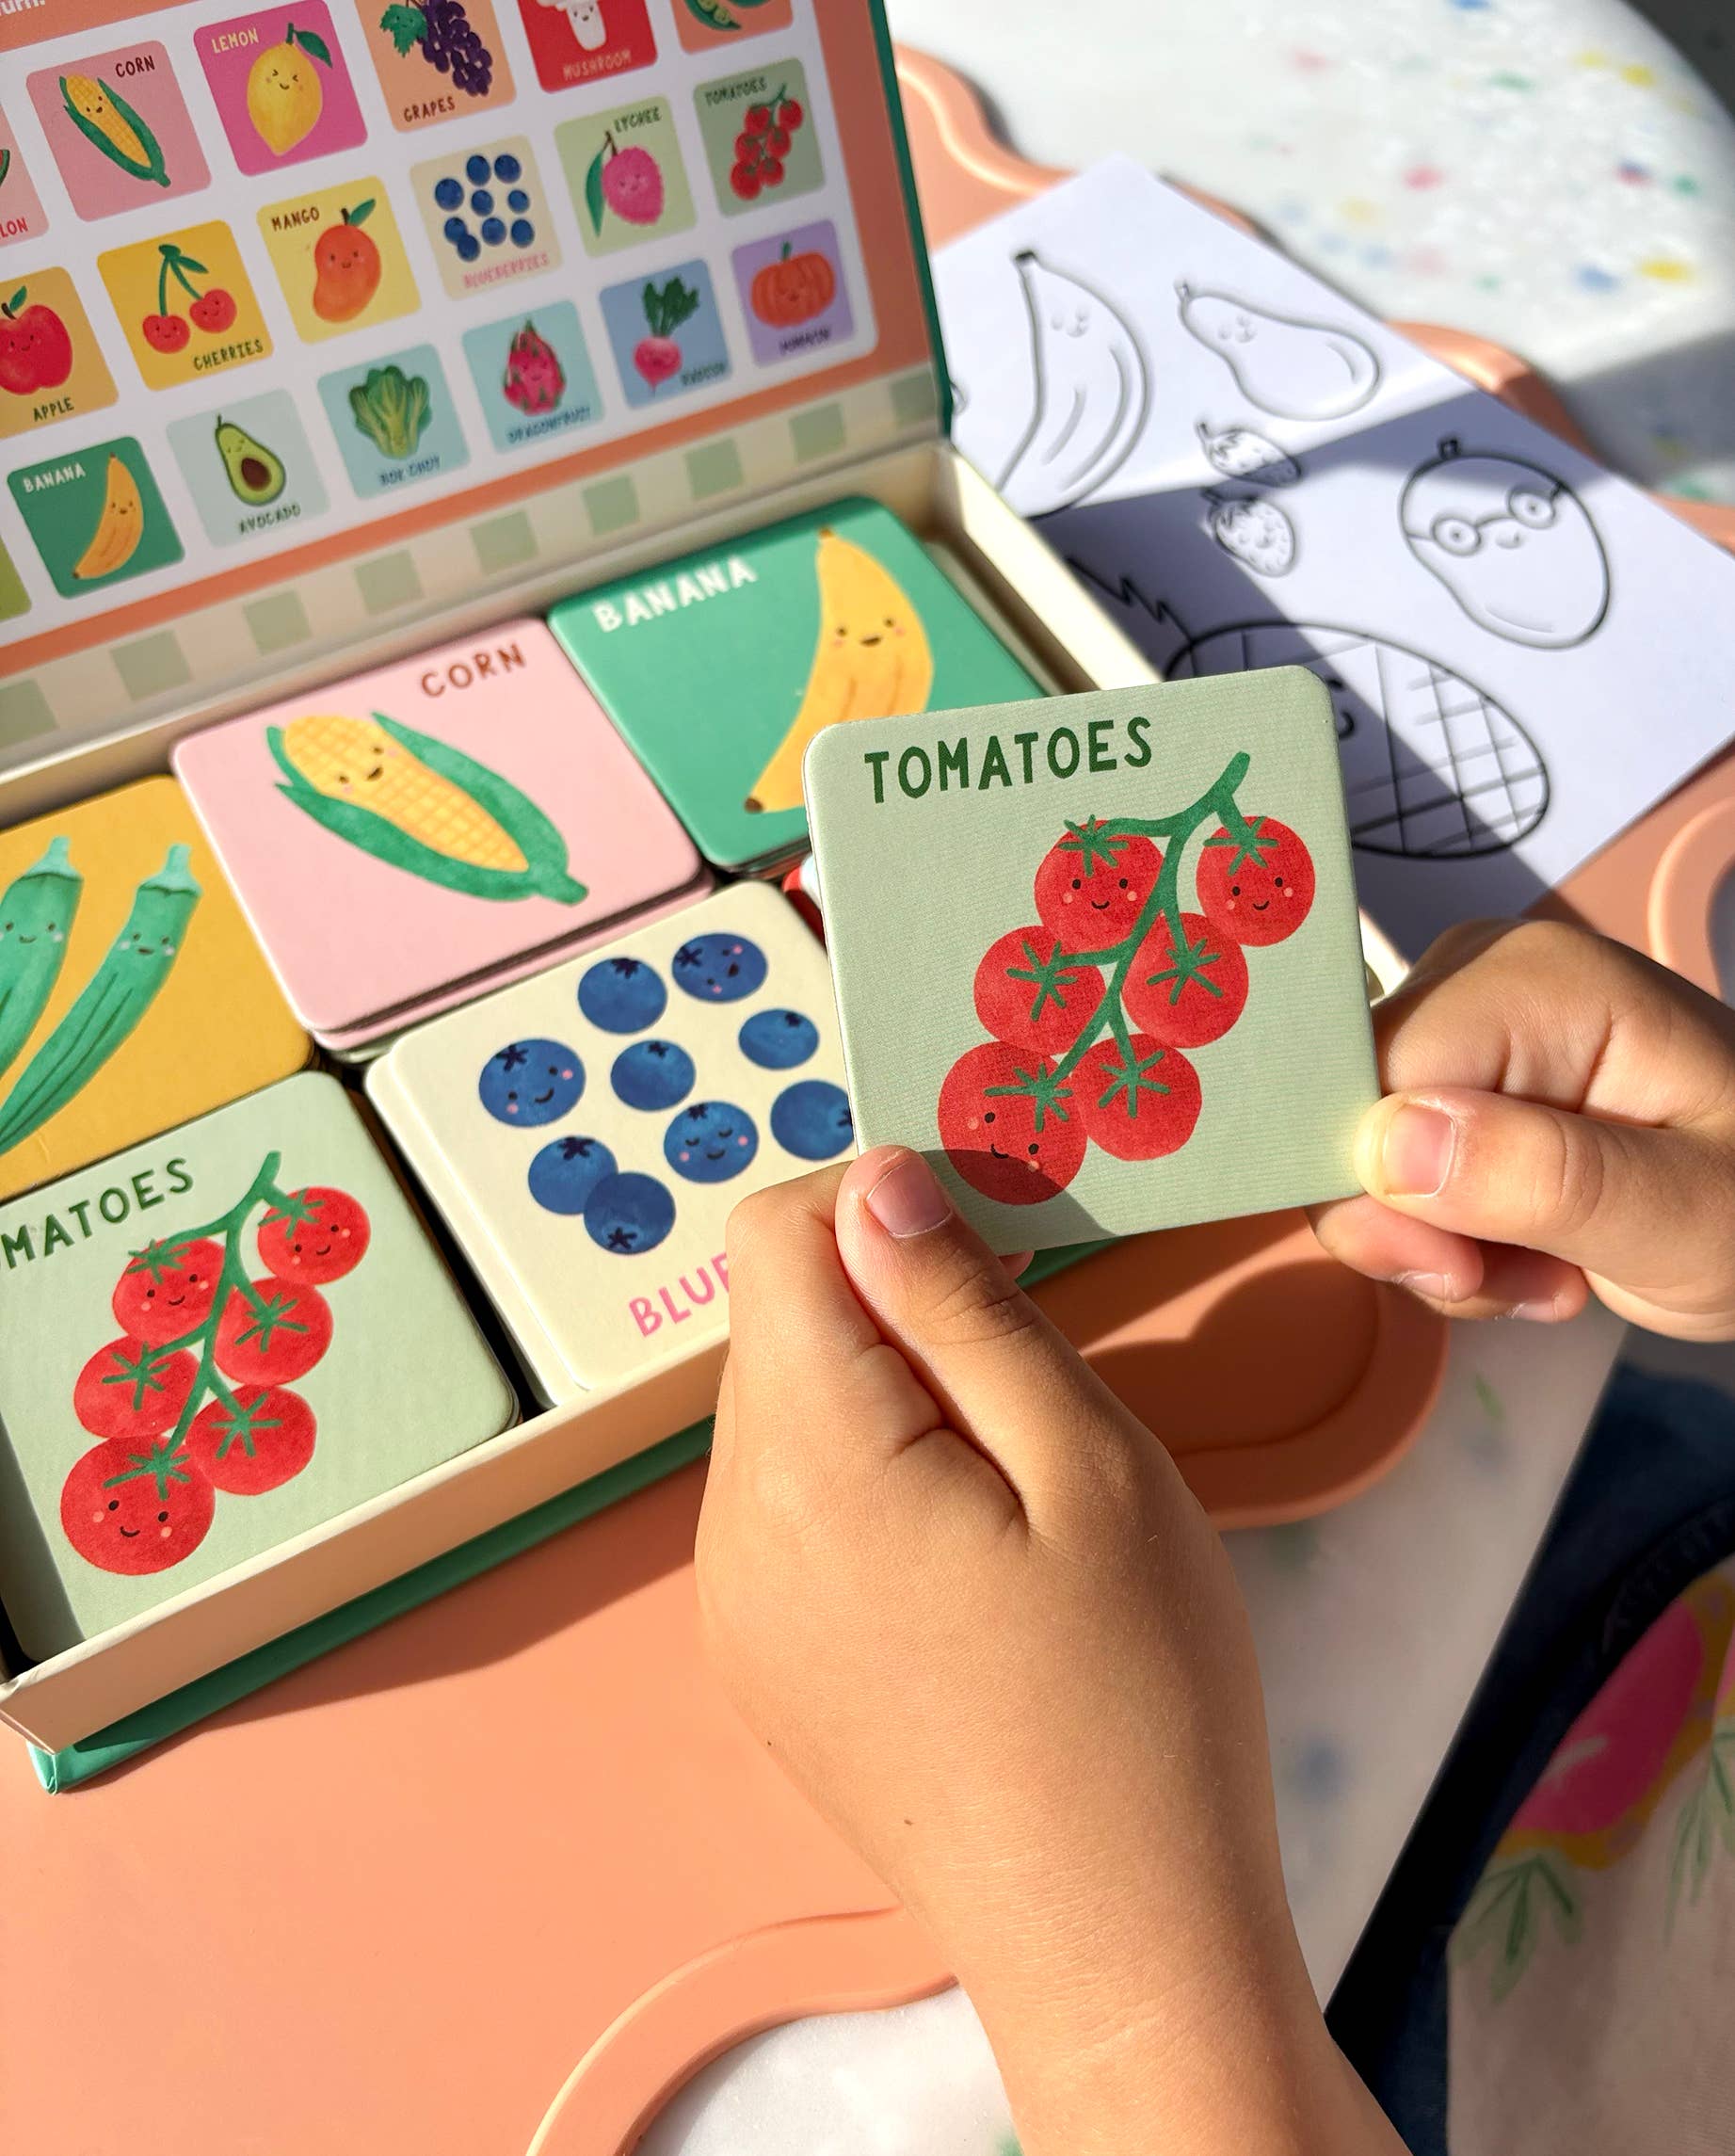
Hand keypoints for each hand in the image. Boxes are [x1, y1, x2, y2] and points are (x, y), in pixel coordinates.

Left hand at [698, 1149, 1402, 2155]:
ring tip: (1011, 1475)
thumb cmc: (1137, 1700)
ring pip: (782, 1408)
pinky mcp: (758, 1658)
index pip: (773, 1235)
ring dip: (882, 1389)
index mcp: (807, 1461)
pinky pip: (785, 1503)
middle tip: (1030, 1366)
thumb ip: (964, 1310)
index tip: (996, 1235)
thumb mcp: (1090, 1468)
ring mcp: (732, 1601)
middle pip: (776, 1322)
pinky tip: (967, 1552)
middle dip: (889, 1299)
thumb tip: (877, 1181)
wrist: (1114, 1942)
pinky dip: (862, 1474)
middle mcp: (731, 1524)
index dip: (879, 1199)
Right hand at [1314, 919, 1734, 1335]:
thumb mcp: (1682, 1216)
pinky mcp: (1455, 1076)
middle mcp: (1473, 978)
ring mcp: (1461, 1026)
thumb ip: (1543, 1177)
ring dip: (1443, 1248)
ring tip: (1551, 1271)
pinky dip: (1449, 1238)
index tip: (1461, 1266)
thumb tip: (1382, 1145)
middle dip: (1416, 1231)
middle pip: (1346, 1120)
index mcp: (1527, 980)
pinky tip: (1535, 1252)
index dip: (1379, 1189)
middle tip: (1532, 1279)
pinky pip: (1390, 1171)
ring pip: (1360, 1161)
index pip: (1361, 1076)